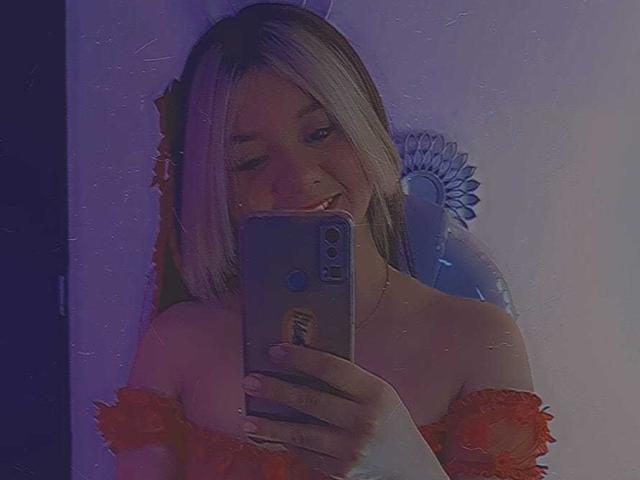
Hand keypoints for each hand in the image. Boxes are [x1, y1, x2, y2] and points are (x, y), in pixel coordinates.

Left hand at [241, 343, 447, 479]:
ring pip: (301, 432)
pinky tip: (271, 436)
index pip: (331, 369)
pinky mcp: (341, 471)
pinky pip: (306, 452)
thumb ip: (348, 383)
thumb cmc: (390, 422)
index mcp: (376, 393)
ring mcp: (351, 449)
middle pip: (310, 400)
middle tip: (250, 381)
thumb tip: (300, 366)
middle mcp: (364, 421)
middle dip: (276, 389)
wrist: (409, 469)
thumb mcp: (380, 395)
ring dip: (270, 425)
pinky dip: (287, 442)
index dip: (300, 358)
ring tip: (248, 418)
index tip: (275, 351)